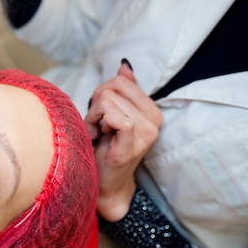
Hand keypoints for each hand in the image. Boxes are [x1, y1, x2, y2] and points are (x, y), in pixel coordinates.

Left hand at [85, 61, 161, 221]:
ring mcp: (146, 134)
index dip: (102, 94)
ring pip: (106, 102)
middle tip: (99, 126)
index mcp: (152, 110)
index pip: (120, 81)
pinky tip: (98, 137)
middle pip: (110, 90)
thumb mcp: (114, 112)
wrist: (105, 181)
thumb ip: (123, 90)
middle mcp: (154, 120)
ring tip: (99, 133)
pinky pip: (116, 119)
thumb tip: (125, 66)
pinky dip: (97, 124)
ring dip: (93, 118)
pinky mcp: (132, 145)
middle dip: (96, 107)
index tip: (102, 115)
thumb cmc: (106, 146)